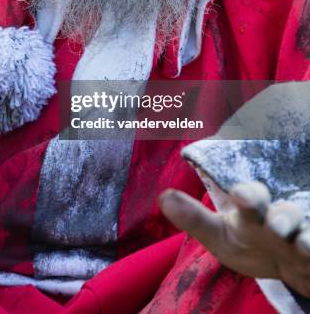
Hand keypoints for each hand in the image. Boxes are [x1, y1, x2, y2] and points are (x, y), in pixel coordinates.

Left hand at [159, 182, 309, 297]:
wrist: (289, 264)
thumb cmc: (251, 243)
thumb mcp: (220, 235)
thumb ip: (195, 218)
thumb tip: (163, 197)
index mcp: (254, 209)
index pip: (252, 197)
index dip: (247, 195)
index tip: (239, 194)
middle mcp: (283, 217)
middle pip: (285, 212)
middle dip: (282, 217)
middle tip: (276, 225)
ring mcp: (303, 235)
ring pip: (308, 233)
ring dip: (306, 238)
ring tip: (301, 243)